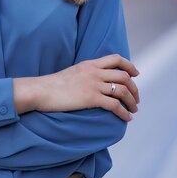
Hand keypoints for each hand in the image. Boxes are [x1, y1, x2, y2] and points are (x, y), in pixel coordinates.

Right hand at [13, 54, 139, 121]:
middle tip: (136, 99)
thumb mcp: (73, 72)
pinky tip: (126, 118)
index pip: (116, 58)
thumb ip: (86, 73)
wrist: (40, 91)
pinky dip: (124, 112)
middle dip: (134, 88)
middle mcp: (94, 72)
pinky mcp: (91, 98)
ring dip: (132, 101)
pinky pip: (114, 105)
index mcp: (90, 64)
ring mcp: (93, 85)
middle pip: (124, 76)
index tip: (135, 74)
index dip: (129, 66)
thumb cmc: (53, 85)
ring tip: (133, 110)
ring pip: (122, 90)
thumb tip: (95, 81)